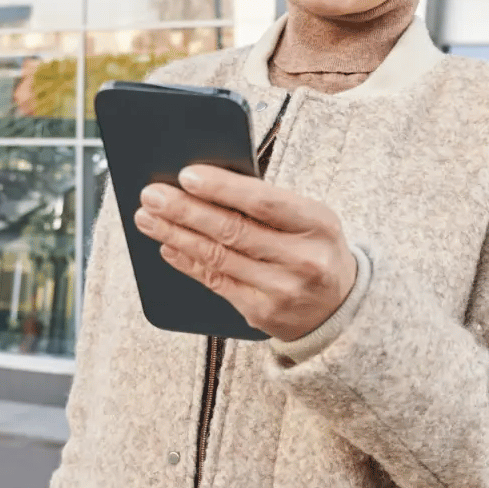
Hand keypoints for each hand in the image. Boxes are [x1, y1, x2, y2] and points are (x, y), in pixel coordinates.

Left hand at [134, 165, 357, 341]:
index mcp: (319, 224)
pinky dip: (188, 262)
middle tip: (152, 195)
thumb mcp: (309, 219)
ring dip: (176, 234)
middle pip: (233, 230)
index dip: (223, 187)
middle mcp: (303, 259)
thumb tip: (205, 184)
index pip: (264, 201)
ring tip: (148, 217)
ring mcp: (282, 290)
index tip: (186, 175)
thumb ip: (268, 204)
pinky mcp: (262, 313)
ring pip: (218, 257)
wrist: (340, 307)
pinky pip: (216, 282)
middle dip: (186, 210)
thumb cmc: (314, 247)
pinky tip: (168, 245)